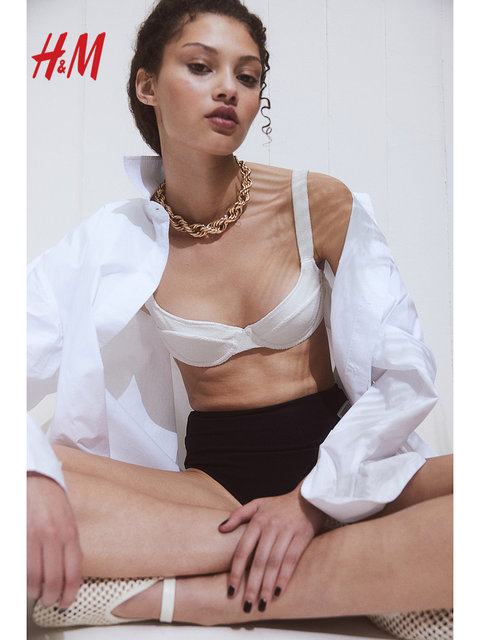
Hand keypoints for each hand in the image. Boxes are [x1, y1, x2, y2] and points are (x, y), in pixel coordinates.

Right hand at [27, 473, 82, 608]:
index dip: (70, 594)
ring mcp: (32, 536)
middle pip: (53, 580)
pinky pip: (19, 566)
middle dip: (51, 597)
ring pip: (32, 578)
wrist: (34, 478)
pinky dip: (21, 578)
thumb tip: (69, 574)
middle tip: (49, 601)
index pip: (73, 572)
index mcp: (69, 532)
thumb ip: (69, 544)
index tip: (66, 602)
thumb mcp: (68, 520)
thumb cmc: (51, 499)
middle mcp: (52, 536)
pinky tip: (24, 580)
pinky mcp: (17, 536)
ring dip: (33, 592)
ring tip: (35, 593)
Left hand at [219, 484, 324, 611]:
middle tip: (246, 605)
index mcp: (258, 520)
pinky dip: (285, 577)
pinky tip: (278, 592)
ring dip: (268, 586)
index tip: (231, 590)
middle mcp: (271, 527)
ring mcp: (287, 532)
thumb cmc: (279, 504)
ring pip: (274, 563)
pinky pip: (291, 560)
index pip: (243, 550)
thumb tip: (220, 529)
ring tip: (262, 604)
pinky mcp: (302, 537)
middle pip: (259, 561)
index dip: (236, 572)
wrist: (307, 497)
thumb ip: (238, 515)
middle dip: (252, 585)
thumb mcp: (257, 503)